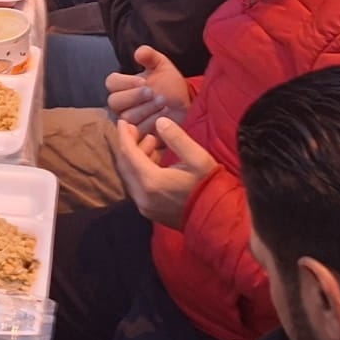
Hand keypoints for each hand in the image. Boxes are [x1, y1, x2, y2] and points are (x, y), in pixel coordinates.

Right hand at [105, 45, 191, 130]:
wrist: (185, 104)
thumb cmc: (169, 84)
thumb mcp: (162, 66)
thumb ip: (150, 56)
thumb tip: (138, 53)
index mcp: (123, 85)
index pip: (111, 82)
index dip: (126, 82)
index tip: (145, 81)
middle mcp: (122, 104)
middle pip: (114, 102)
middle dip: (135, 96)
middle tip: (153, 92)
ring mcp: (128, 120)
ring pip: (127, 117)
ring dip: (146, 108)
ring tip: (163, 102)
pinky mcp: (138, 135)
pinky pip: (138, 131)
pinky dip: (152, 122)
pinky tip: (165, 115)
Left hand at [113, 115, 217, 229]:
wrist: (217, 219)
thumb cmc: (209, 186)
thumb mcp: (197, 158)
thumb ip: (177, 138)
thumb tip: (159, 121)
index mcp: (151, 181)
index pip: (128, 154)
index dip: (124, 135)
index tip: (122, 121)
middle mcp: (142, 196)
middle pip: (125, 165)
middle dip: (127, 145)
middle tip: (135, 129)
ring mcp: (144, 206)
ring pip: (129, 176)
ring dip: (135, 157)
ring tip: (151, 141)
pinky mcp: (149, 211)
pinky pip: (136, 186)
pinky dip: (139, 170)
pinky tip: (153, 160)